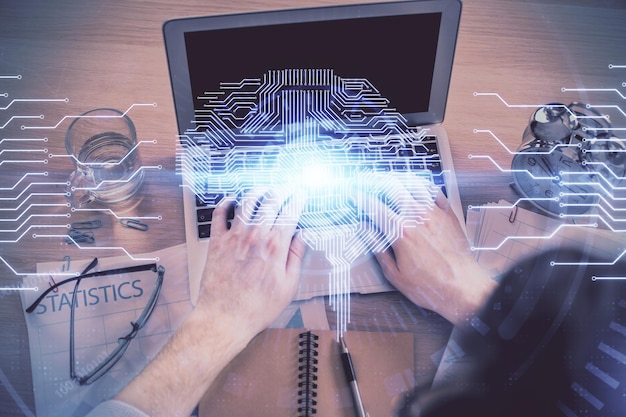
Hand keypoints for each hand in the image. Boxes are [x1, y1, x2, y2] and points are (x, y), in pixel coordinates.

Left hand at [196, 187, 306, 339]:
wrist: (225, 318)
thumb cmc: (257, 308)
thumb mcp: (288, 286)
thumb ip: (296, 257)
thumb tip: (302, 237)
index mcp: (275, 247)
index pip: (290, 213)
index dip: (298, 199)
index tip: (301, 194)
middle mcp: (255, 237)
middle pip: (270, 202)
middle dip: (281, 190)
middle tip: (286, 187)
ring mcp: (234, 238)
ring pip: (247, 203)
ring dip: (257, 191)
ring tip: (263, 188)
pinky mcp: (217, 243)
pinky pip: (219, 215)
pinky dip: (225, 203)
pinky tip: (230, 200)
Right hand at [358, 180, 496, 325]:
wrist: (464, 288)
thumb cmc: (433, 286)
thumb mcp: (396, 276)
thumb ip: (379, 250)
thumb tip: (368, 233)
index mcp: (401, 233)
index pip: (375, 207)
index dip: (360, 198)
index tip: (354, 193)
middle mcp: (418, 218)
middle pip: (393, 188)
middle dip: (377, 182)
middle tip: (369, 181)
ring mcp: (435, 214)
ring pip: (414, 185)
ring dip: (399, 180)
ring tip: (390, 179)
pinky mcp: (449, 216)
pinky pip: (435, 192)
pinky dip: (423, 185)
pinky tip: (418, 186)